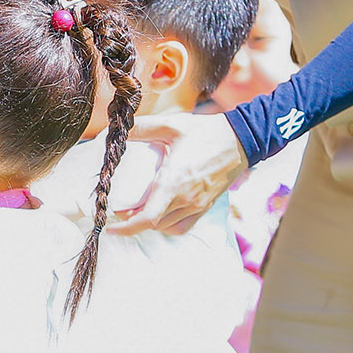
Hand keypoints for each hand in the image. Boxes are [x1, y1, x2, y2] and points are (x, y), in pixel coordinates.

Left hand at [111, 111, 249, 235]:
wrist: (241, 139)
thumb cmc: (206, 132)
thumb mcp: (171, 125)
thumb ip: (142, 128)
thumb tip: (115, 131)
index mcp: (174, 182)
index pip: (147, 217)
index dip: (126, 227)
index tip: (110, 227)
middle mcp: (186, 199)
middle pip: (153, 224)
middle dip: (132, 221)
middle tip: (119, 209)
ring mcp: (198, 205)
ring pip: (166, 226)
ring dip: (149, 223)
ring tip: (136, 211)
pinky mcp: (206, 206)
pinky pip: (182, 226)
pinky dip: (167, 226)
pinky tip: (160, 215)